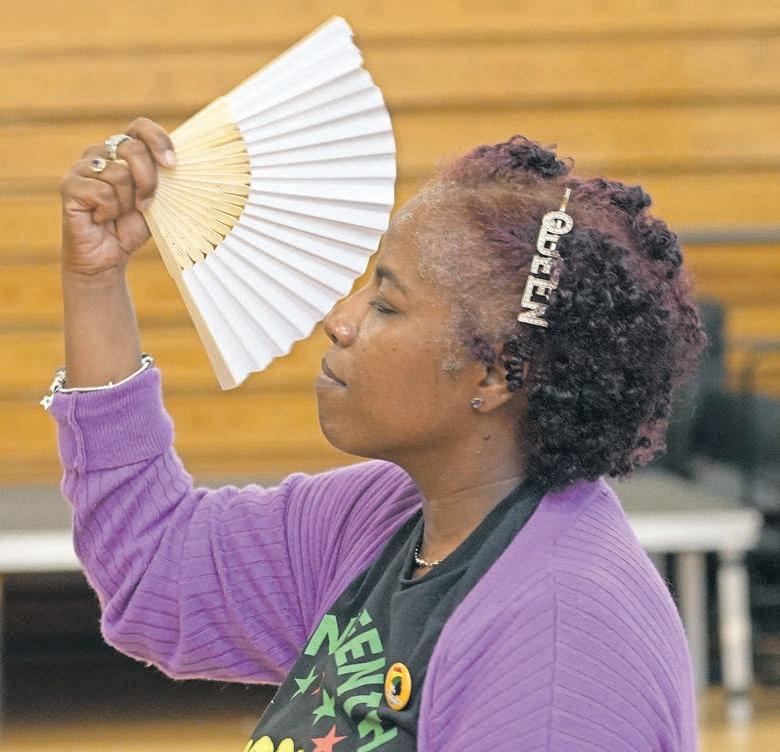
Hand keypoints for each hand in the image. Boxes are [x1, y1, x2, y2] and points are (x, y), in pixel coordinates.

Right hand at [59, 117, 175, 279]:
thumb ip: (163, 180)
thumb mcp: (156, 201)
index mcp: (122, 151)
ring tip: (118, 215)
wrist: (108, 256)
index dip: (158, 141)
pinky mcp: (69, 186)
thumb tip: (178, 166)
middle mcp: (100, 153)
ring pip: (118, 174)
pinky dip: (109, 212)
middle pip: (132, 148)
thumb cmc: (131, 227)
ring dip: (126, 203)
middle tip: (146, 205)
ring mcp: (82, 168)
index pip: (140, 127)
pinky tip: (101, 219)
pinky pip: (102, 193)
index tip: (172, 164)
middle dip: (148, 180)